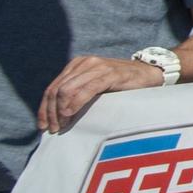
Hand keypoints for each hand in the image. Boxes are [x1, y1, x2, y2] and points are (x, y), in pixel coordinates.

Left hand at [38, 55, 166, 133]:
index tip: (43, 126)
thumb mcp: (94, 86)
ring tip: (63, 125)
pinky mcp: (110, 74)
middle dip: (51, 112)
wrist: (150, 74)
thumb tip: (55, 115)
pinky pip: (86, 90)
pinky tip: (70, 114)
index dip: (44, 108)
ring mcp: (98, 67)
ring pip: (66, 90)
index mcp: (77, 64)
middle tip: (54, 129)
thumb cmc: (121, 85)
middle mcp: (85, 63)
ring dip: (60, 111)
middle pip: (56, 90)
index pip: (52, 88)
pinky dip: (75, 103)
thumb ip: (77, 92)